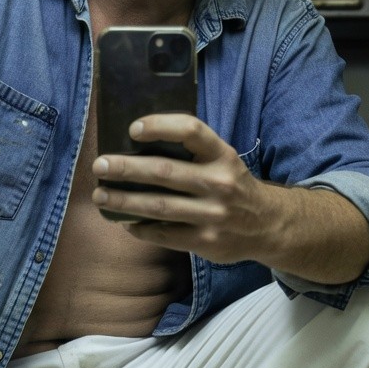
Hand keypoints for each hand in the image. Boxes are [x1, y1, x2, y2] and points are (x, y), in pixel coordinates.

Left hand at [91, 114, 274, 263]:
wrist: (268, 226)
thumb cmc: (233, 186)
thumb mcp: (224, 161)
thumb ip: (192, 153)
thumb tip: (135, 146)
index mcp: (223, 156)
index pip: (191, 131)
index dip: (160, 126)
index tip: (132, 129)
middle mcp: (220, 183)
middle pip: (164, 171)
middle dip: (126, 168)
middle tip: (100, 165)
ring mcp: (213, 215)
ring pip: (158, 206)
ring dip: (123, 202)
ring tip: (100, 196)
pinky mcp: (205, 241)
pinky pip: (163, 234)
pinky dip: (139, 228)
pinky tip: (124, 222)